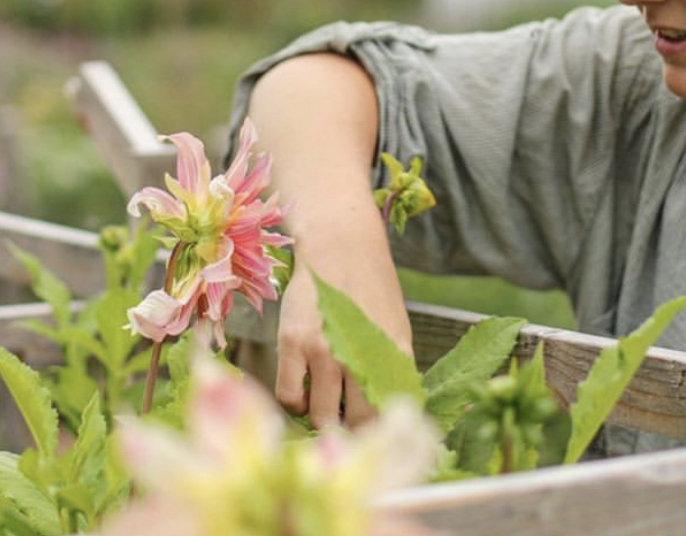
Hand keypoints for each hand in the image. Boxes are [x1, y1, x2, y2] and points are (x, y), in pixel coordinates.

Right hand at [274, 250, 412, 429]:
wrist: (341, 247)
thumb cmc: (370, 289)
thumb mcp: (395, 327)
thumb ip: (392, 368)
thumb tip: (387, 410)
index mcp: (393, 353)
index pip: (391, 412)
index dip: (380, 432)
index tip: (373, 438)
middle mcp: (360, 355)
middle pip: (358, 422)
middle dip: (353, 434)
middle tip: (347, 432)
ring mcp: (324, 350)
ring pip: (323, 416)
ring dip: (324, 422)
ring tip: (326, 411)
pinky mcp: (293, 342)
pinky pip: (290, 397)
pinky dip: (296, 405)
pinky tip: (304, 393)